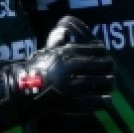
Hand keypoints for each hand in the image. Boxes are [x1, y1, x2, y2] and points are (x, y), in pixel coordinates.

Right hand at [0, 21, 114, 128]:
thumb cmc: (37, 69)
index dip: (104, 55)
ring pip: (100, 83)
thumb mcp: (49, 51)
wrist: (22, 88)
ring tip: (110, 84)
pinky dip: (103, 101)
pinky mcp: (70, 102)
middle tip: (111, 72)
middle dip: (109, 69)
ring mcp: (71, 86)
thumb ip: (61, 42)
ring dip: (108, 83)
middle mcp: (70, 68)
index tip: (107, 58)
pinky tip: (107, 100)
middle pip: (102, 66)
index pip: (96, 51)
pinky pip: (93, 101)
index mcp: (67, 54)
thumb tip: (66, 29)